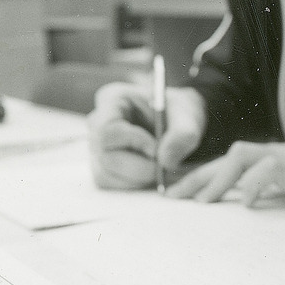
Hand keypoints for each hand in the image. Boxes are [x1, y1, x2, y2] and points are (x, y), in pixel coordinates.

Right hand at [87, 82, 206, 188]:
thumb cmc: (178, 113)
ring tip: (159, 167)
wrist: (178, 124)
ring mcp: (97, 146)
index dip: (133, 143)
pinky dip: (132, 184)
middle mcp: (98, 124)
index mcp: (112, 100)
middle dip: (138, 167)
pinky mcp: (102, 165)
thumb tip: (165, 161)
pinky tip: (149, 173)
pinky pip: (109, 183)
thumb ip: (182, 135)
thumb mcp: (188, 116)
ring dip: (136, 178)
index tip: (158, 149)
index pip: (109, 128)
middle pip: (105, 155)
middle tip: (162, 166)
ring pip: (104, 174)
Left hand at [166, 139, 284, 214]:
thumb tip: (267, 204)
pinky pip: (273, 170)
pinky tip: (247, 204)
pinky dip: (255, 185)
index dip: (212, 175)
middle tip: (174, 196)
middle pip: (232, 156)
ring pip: (244, 155)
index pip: (241, 161)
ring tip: (201, 202)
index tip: (189, 193)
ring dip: (218, 178)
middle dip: (200, 176)